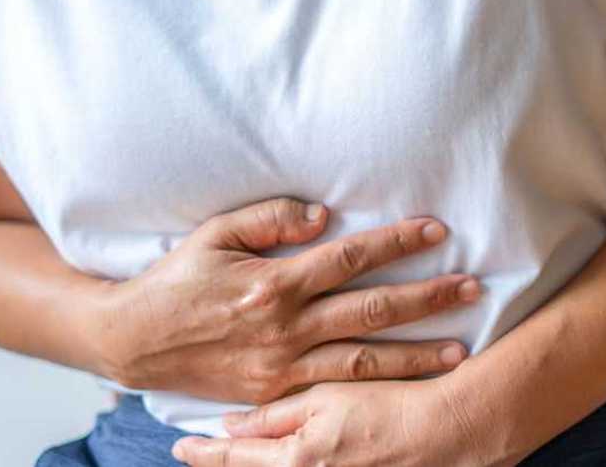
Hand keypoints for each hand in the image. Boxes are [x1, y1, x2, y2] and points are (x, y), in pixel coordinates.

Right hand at [97, 196, 482, 403]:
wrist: (133, 341)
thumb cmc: (177, 280)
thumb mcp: (215, 235)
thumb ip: (270, 219)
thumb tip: (325, 214)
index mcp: (274, 282)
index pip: (351, 258)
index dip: (397, 242)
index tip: (436, 229)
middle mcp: (285, 327)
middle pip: (372, 310)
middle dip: (428, 299)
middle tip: (472, 287)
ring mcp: (283, 366)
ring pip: (364, 360)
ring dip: (416, 355)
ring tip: (461, 349)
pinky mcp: (276, 391)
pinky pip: (335, 388)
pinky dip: (376, 386)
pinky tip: (408, 383)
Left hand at [170, 377, 499, 466]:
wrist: (451, 430)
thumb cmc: (393, 404)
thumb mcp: (332, 398)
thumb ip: (279, 413)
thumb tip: (233, 425)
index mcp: (297, 456)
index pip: (238, 457)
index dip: (207, 452)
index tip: (180, 447)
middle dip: (222, 462)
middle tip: (192, 453)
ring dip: (255, 461)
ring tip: (231, 452)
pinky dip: (287, 463)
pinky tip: (284, 456)